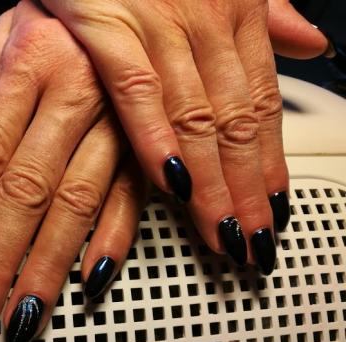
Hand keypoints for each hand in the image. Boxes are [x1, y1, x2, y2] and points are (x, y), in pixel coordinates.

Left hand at [0, 1, 148, 341]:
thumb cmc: (81, 13)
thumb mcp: (17, 19)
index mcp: (32, 65)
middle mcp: (74, 99)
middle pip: (25, 192)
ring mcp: (117, 128)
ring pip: (76, 206)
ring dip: (47, 267)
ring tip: (23, 315)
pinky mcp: (150, 148)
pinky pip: (134, 198)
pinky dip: (114, 239)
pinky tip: (92, 278)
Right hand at [39, 0, 326, 274]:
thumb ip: (268, 12)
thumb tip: (311, 44)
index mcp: (235, 9)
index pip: (263, 105)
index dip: (271, 164)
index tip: (275, 210)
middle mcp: (205, 20)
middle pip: (237, 124)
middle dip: (248, 191)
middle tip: (253, 243)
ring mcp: (158, 23)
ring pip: (198, 118)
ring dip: (214, 185)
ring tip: (224, 234)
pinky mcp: (106, 22)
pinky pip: (138, 90)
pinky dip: (156, 138)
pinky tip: (173, 182)